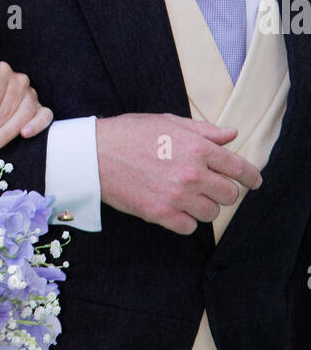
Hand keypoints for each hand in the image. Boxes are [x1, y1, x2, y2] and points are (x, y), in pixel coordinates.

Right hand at [95, 113, 261, 235]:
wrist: (94, 155)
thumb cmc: (129, 134)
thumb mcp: (168, 122)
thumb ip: (204, 131)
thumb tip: (231, 134)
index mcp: (198, 148)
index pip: (238, 168)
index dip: (251, 177)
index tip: (254, 182)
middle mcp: (192, 173)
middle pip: (229, 195)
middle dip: (224, 192)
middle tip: (212, 189)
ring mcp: (177, 196)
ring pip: (211, 213)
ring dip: (204, 207)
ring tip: (189, 198)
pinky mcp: (160, 214)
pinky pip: (189, 227)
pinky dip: (186, 221)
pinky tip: (175, 210)